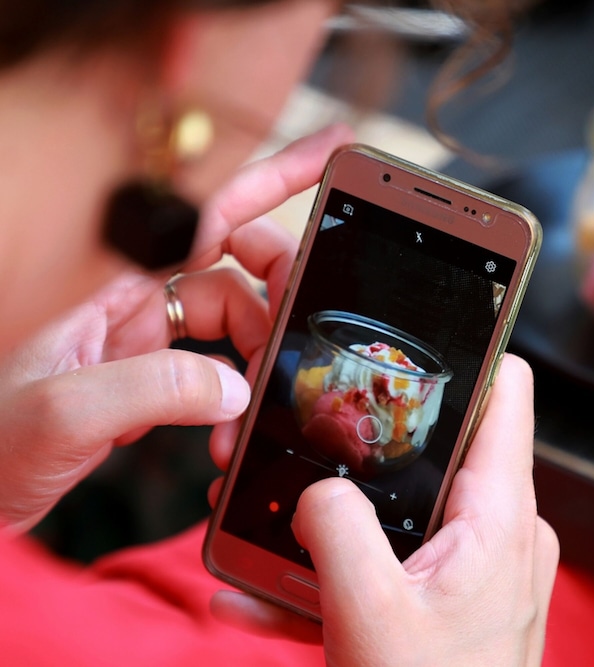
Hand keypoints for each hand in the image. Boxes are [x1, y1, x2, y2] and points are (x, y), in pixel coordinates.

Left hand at [0, 124, 353, 533]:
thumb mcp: (62, 413)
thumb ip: (152, 391)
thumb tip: (237, 388)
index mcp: (109, 278)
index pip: (209, 208)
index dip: (276, 175)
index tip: (333, 156)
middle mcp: (130, 296)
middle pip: (237, 265)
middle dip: (279, 300)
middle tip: (297, 348)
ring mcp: (141, 337)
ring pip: (235, 322)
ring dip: (257, 369)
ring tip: (244, 422)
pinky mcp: (148, 376)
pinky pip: (217, 369)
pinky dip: (234, 400)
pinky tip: (224, 436)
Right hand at [211, 354, 559, 666]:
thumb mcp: (367, 613)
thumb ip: (334, 529)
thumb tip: (314, 490)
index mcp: (503, 516)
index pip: (509, 392)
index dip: (471, 348)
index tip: (422, 324)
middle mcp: (509, 531)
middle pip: (450, 443)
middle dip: (383, 438)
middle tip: (319, 429)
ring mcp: (491, 565)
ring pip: (422, 502)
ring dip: (360, 509)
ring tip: (289, 516)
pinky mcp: (468, 596)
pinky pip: (414, 554)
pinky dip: (363, 559)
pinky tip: (290, 583)